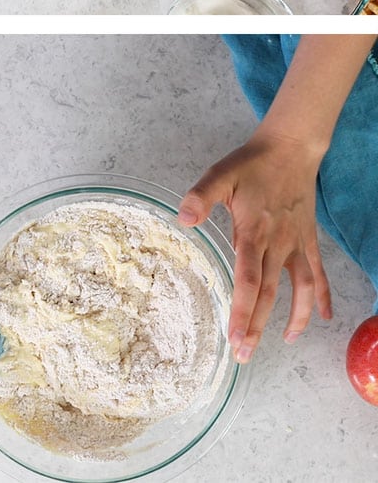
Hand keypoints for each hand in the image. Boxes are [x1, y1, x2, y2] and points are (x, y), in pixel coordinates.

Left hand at [179, 130, 331, 363]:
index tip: (236, 337)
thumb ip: (201, 196)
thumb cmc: (250, 163)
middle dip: (257, 326)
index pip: (248, 280)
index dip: (243, 311)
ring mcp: (295, 243)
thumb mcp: (219, 175)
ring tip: (284, 342)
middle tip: (245, 355)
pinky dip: (320, 295)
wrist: (290, 149)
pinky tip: (322, 316)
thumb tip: (183, 219)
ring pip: (298, 289)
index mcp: (254, 232)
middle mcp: (278, 244)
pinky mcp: (307, 239)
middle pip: (268, 293)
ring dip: (292, 317)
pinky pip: (316, 273)